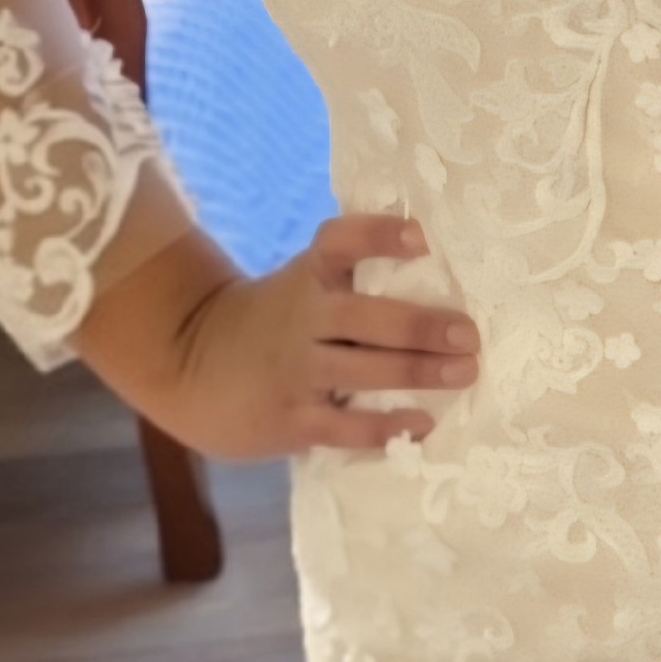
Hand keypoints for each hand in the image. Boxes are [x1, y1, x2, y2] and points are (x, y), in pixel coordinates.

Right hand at [74, 213, 479, 459]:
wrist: (191, 370)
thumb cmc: (271, 323)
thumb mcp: (299, 286)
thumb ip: (348, 278)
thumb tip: (434, 262)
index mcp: (307, 277)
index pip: (339, 243)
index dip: (378, 235)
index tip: (420, 237)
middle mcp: (302, 318)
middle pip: (366, 316)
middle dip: (423, 325)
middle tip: (469, 334)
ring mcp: (296, 371)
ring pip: (366, 370)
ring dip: (421, 372)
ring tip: (465, 373)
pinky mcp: (293, 420)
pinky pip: (348, 426)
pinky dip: (388, 426)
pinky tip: (424, 424)